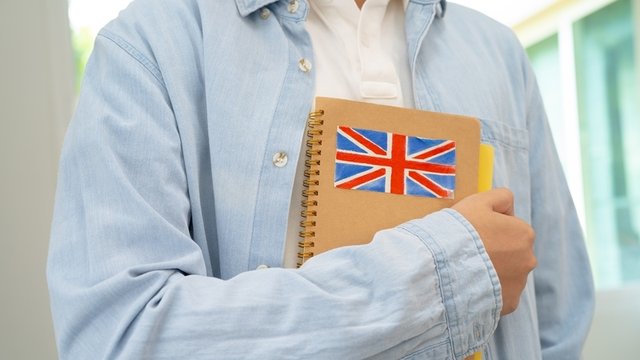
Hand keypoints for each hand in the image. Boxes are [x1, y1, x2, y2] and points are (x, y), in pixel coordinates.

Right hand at [452, 188, 535, 314]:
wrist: (443, 266)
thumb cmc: (460, 231)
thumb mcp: (478, 201)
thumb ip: (500, 196)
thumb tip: (508, 204)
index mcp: (524, 233)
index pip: (511, 229)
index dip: (491, 229)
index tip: (473, 233)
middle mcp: (528, 260)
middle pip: (512, 254)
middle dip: (496, 253)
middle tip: (469, 253)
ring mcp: (519, 284)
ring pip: (506, 275)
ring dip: (492, 273)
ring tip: (467, 270)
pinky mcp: (508, 304)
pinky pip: (499, 295)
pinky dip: (488, 292)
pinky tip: (470, 285)